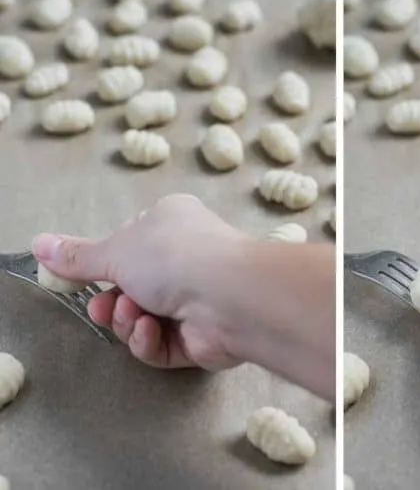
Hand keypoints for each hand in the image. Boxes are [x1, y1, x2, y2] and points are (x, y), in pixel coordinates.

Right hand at [32, 194, 248, 370]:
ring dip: (128, 321)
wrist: (231, 297)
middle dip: (111, 301)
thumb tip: (39, 244)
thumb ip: (77, 256)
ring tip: (131, 314)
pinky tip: (150, 329)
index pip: (131, 243)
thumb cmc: (175, 257)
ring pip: (143, 320)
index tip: (77, 275)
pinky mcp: (202, 338)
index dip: (106, 262)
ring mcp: (198, 301)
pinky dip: (148, 340)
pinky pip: (161, 345)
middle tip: (103, 308)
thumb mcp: (115, 250)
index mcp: (173, 225)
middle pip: (134, 288)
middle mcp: (189, 260)